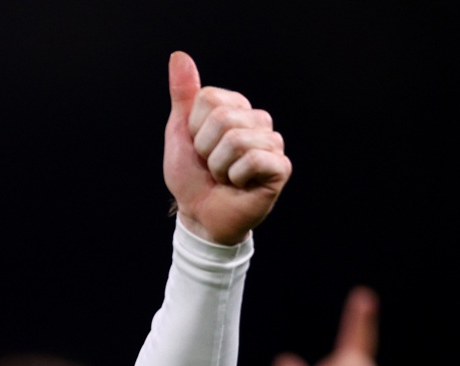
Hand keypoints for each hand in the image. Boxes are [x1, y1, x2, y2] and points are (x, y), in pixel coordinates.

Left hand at [163, 52, 290, 244]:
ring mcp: (273, 143)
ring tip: (224, 176)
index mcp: (236, 108)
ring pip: (235, 140)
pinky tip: (239, 184)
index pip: (209, 99)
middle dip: (205, 149)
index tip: (198, 147)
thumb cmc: (192, 176)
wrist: (200, 215)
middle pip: (223, 118)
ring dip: (219, 167)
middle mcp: (258, 120)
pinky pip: (251, 160)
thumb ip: (183, 95)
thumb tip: (179, 56)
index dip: (194, 128)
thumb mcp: (179, 132)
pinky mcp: (281, 166)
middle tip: (211, 166)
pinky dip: (235, 178)